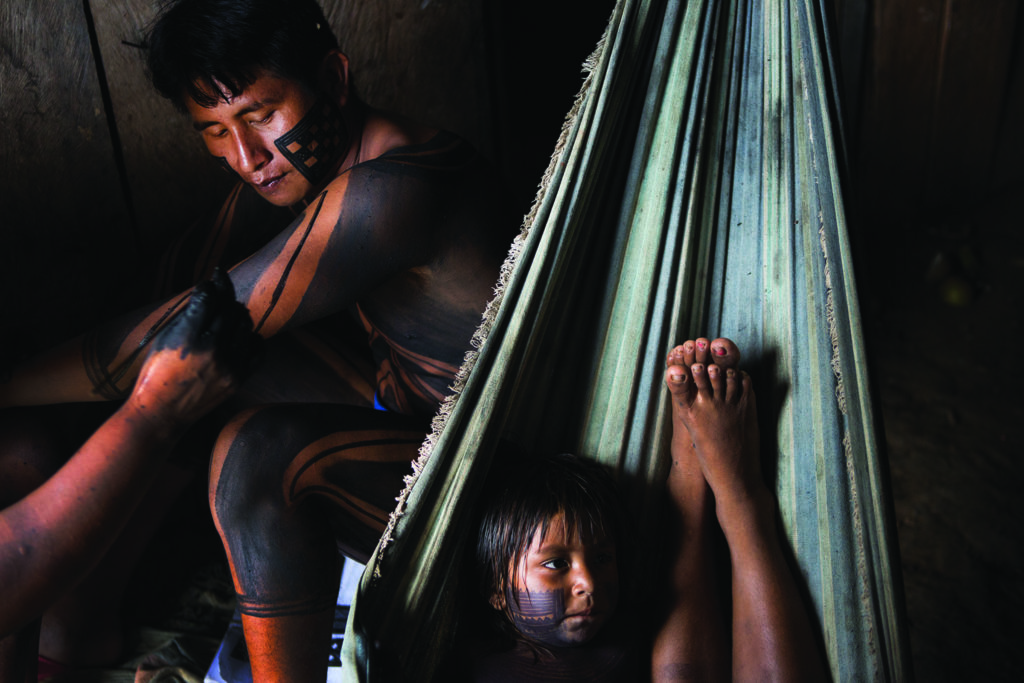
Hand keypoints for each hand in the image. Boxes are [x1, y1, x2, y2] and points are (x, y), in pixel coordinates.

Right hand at [128, 269, 258, 424]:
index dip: (211, 285)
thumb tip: (211, 292)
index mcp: (187, 338)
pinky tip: (241, 336)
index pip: (209, 297)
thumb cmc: (157, 372)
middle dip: (225, 297)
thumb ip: (188, 315)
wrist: (161, 413)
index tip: (209, 284)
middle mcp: (212, 351)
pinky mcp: (239, 379)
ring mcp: (229, 366)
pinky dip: (252, 337)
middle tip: (219, 297)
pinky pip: (258, 349)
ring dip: (237, 315)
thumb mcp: (164, 338)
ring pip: (245, 325)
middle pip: (230, 308)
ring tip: (227, 317)